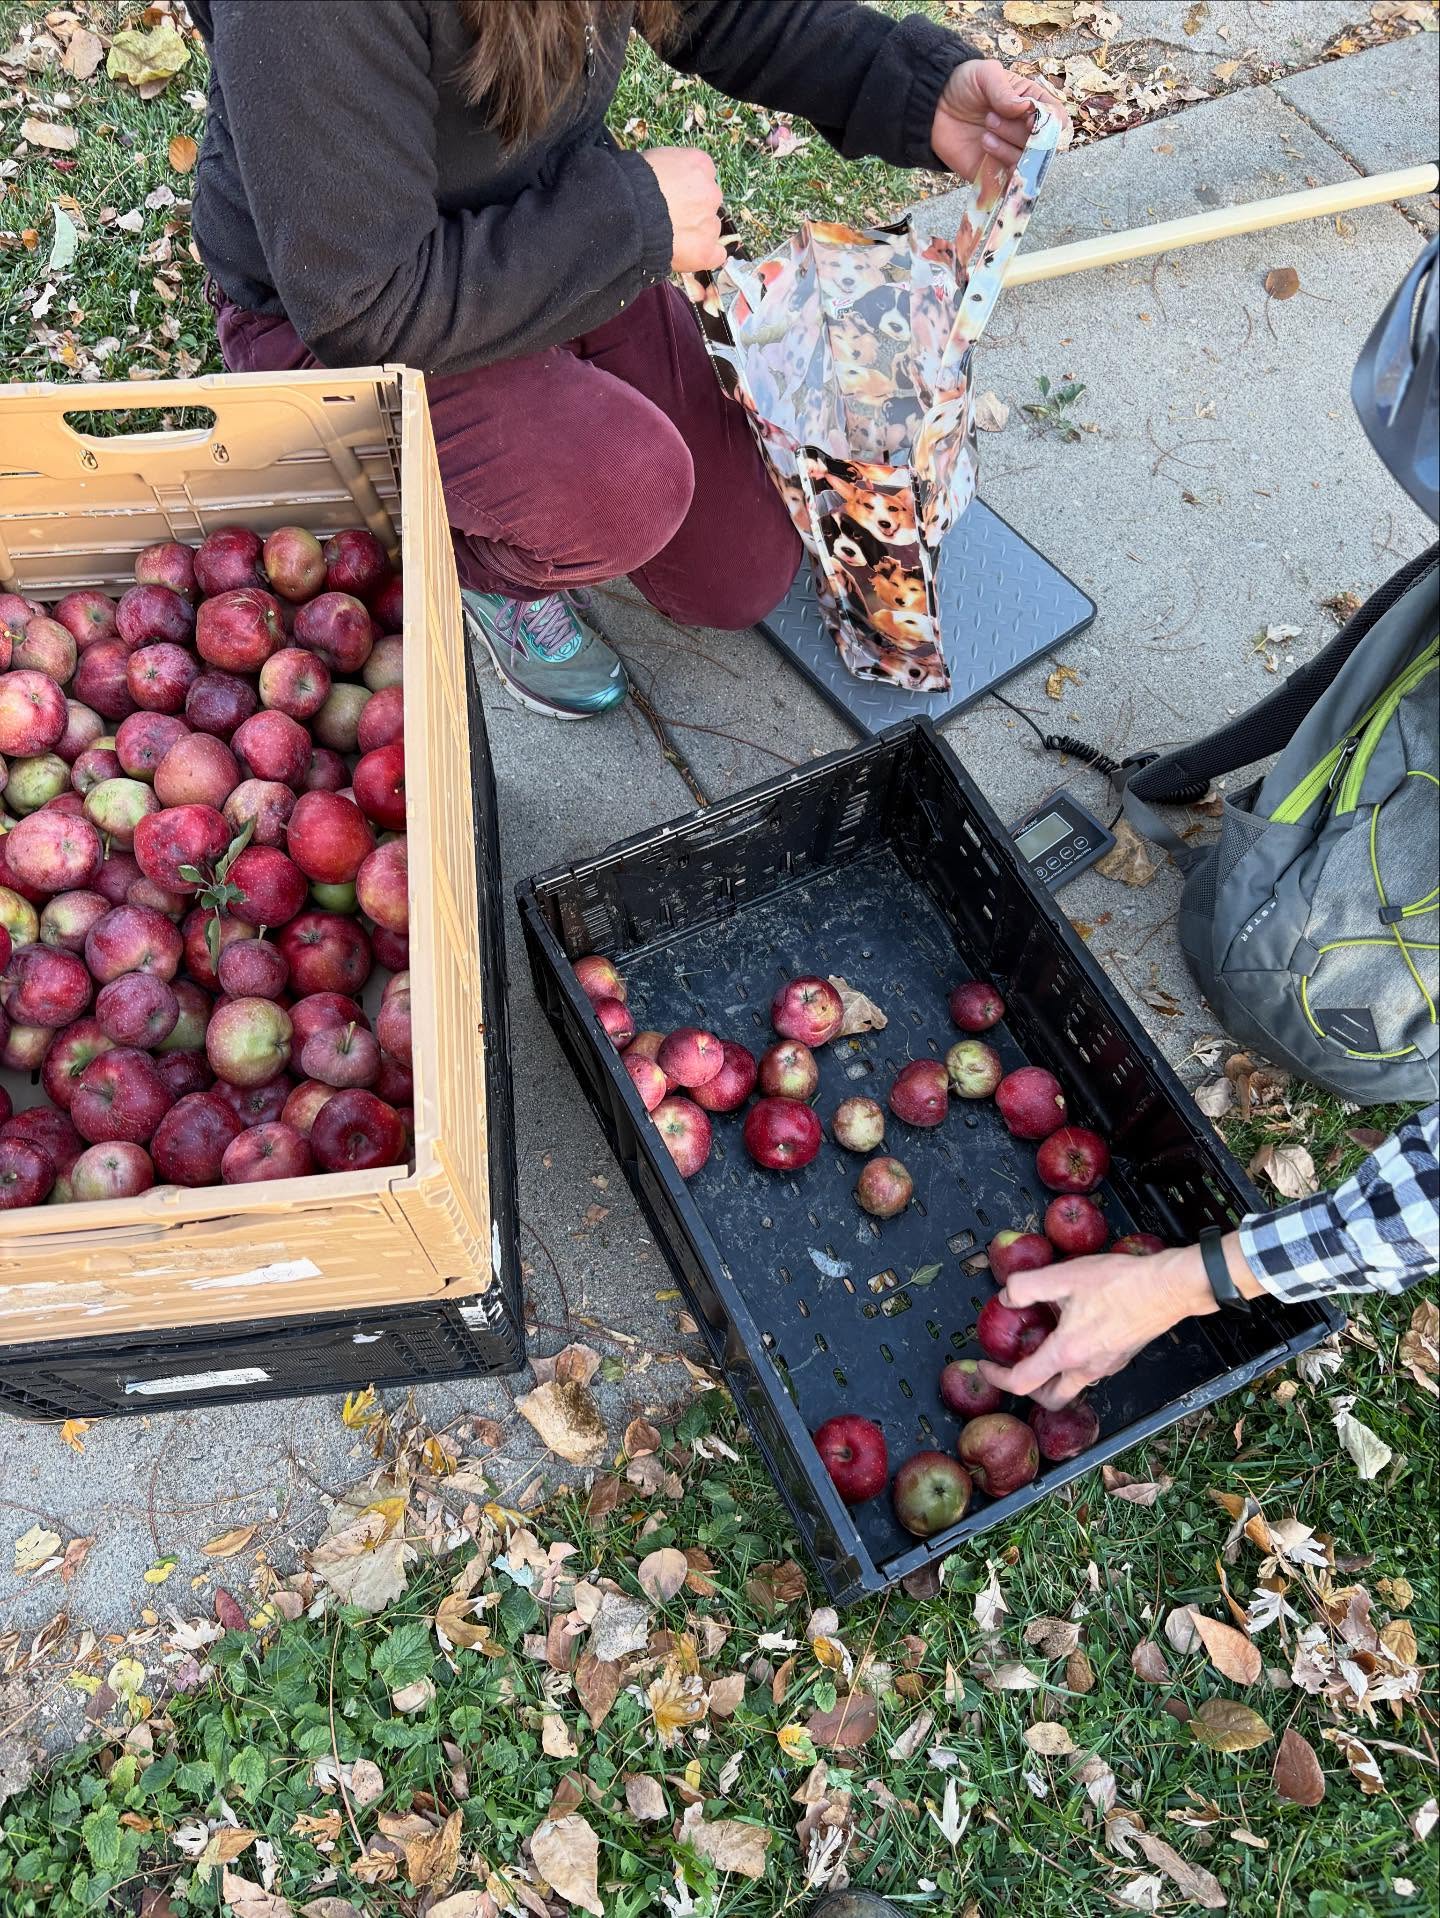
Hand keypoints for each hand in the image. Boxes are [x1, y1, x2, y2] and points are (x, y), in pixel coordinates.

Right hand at [643, 146, 725, 272]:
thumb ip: (671, 171)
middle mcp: (711, 192)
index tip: (675, 196)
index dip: (688, 188)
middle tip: (670, 218)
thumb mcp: (655, 160)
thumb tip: (667, 181)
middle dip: (693, 210)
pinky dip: (707, 257)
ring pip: (711, 229)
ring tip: (671, 238)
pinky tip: (691, 256)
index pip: (704, 176)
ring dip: (696, 233)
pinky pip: (716, 256)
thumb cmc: (632, 183)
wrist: (627, 212)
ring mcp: (710, 223)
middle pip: (709, 203)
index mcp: (700, 164)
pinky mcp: (705, 250)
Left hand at [931, 58, 1069, 178]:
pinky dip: (1001, 171)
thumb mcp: (986, 74)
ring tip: (984, 133)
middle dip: (1018, 133)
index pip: (1056, 120)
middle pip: (1042, 145)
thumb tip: (1025, 109)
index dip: (1048, 122)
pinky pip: (1008, 184)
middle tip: (990, 119)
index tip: (1028, 117)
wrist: (933, 106)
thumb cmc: (964, 85)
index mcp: (1031, 105)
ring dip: (1006, 148)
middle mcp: (1025, 132)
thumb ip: (1005, 91)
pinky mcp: (992, 174)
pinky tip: (986, 148)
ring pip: (1025, 164)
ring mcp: (1010, 154)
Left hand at [977, 1242, 1233, 1408]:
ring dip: (1053, 1375)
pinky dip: (1074, 1362)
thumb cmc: (1118, 1282)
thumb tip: (1006, 1297)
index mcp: (1066, 1354)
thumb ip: (1027, 1287)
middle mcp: (1087, 1370)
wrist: (1169, 1288)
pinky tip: (1073, 1331)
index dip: (996, 1376)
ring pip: (1073, 1385)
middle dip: (1027, 1389)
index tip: (984, 1365)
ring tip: (1043, 1345)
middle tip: (1014, 1365)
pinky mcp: (1122, 1357)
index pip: (1022, 1381)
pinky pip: (1090, 1371)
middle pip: (1050, 1397)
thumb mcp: (1064, 1276)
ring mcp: (1108, 1367)